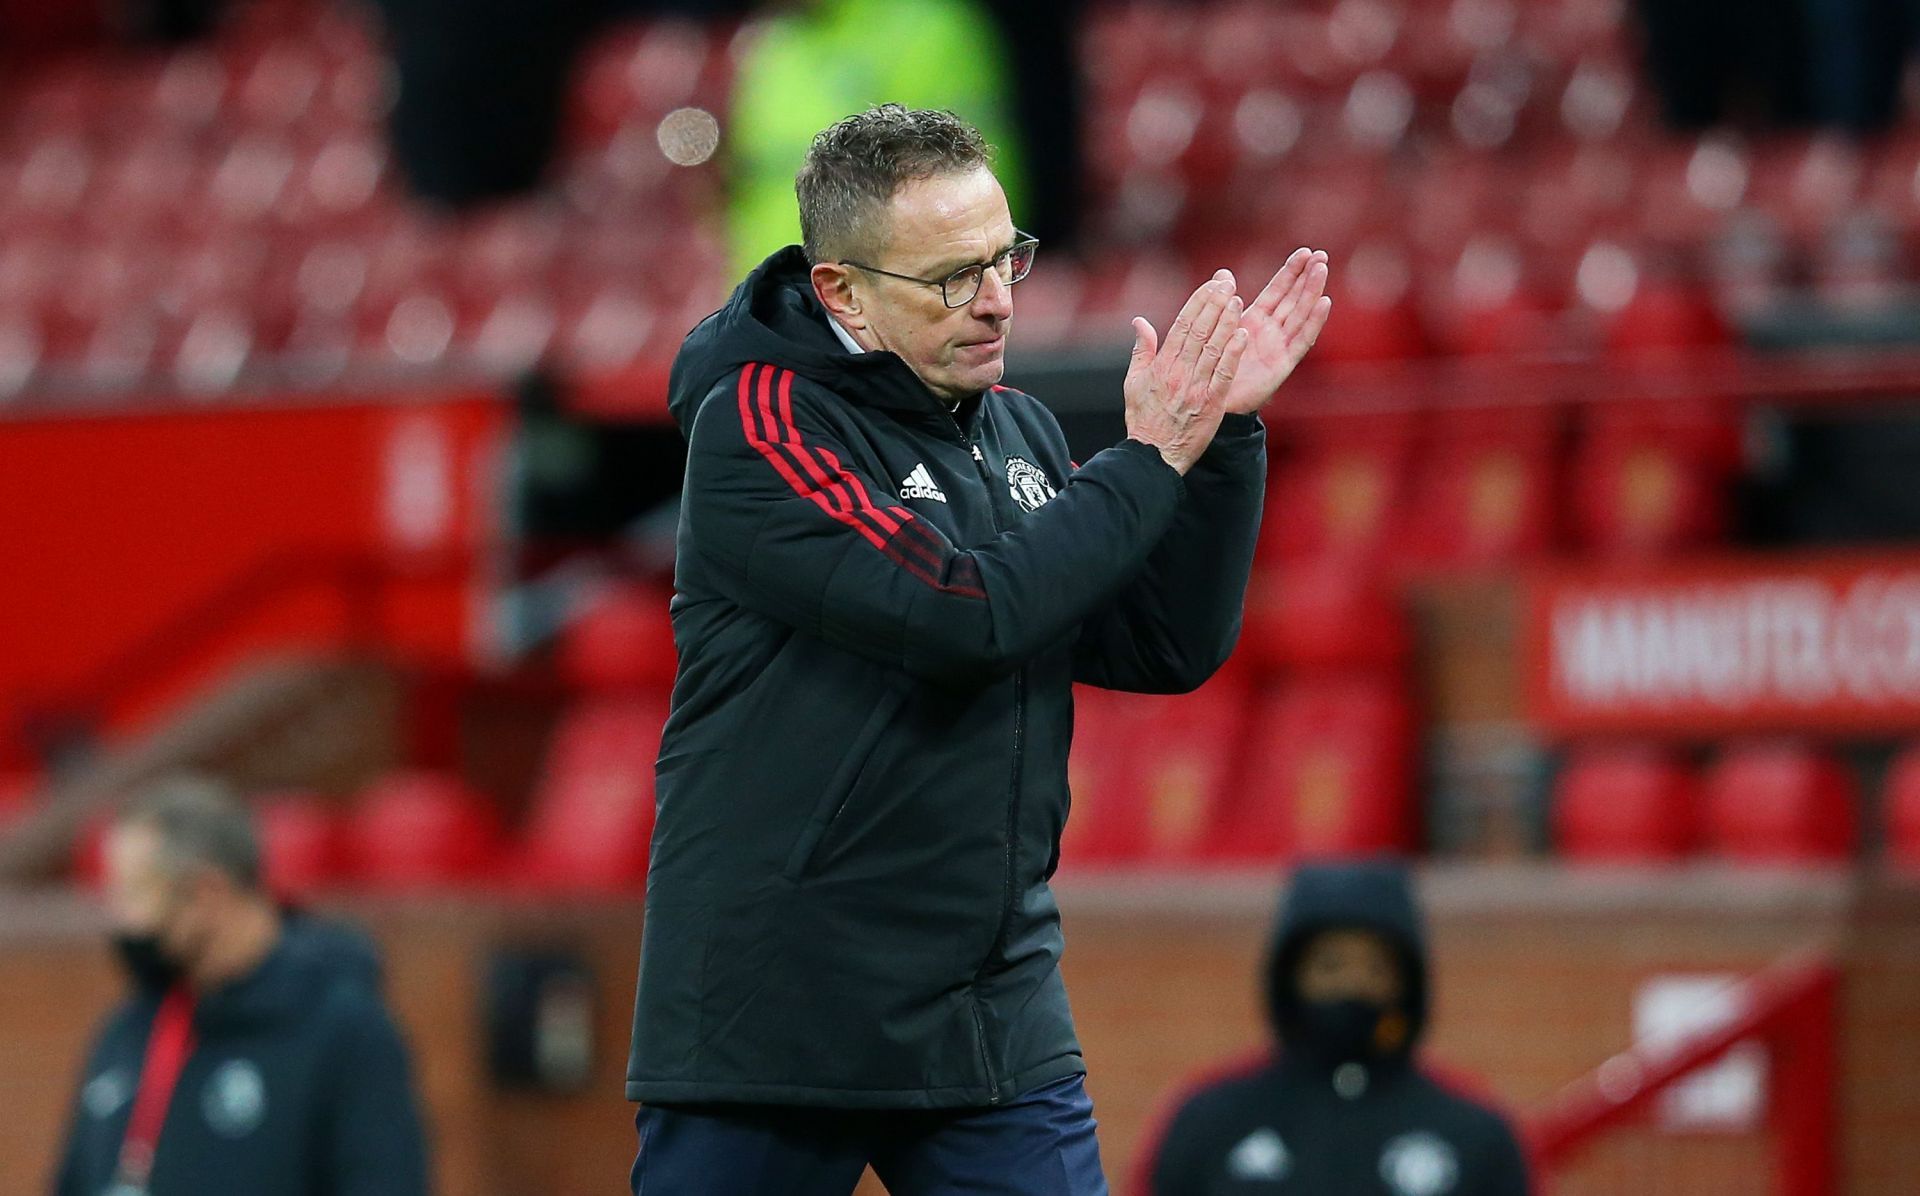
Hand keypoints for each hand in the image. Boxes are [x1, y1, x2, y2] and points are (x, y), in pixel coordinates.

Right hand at [1122, 276, 1248, 474]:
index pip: (1182, 325)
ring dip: (1226, 322)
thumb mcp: (1134, 383)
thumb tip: (1140, 322)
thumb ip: (1141, 350)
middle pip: (1199, 331)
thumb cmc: (1144, 420)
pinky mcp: (1211, 404)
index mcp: (1161, 365)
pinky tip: (1242, 335)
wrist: (1153, 457)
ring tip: (1237, 300)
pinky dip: (1232, 354)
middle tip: (1228, 282)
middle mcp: (1179, 372)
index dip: (1198, 302)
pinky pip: (1224, 375)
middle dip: (1214, 304)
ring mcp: (1196, 388)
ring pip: (1213, 348)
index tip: (1211, 284)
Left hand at [1221, 250, 1332, 415]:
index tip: (1305, 252)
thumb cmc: (1213, 366)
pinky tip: (1324, 302)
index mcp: (1255, 320)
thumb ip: (1223, 302)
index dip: (1291, 272)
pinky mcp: (1283, 364)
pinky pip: (1301, 340)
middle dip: (1307, 277)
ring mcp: (1279, 346)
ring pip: (1301, 314)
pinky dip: (1314, 322)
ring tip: (1322, 270)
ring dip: (1312, 291)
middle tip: (1321, 255)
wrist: (1211, 401)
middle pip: (1294, 298)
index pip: (1277, 290)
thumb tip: (1222, 273)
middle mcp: (1272, 331)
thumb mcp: (1217, 329)